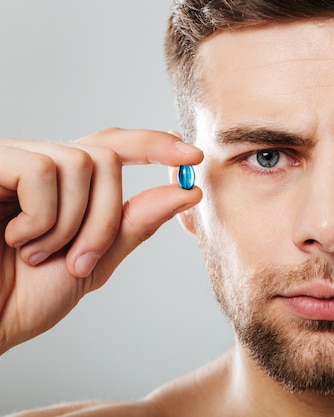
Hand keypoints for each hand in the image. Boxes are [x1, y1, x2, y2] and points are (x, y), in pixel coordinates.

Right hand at [0, 128, 202, 353]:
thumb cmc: (24, 295)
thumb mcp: (93, 261)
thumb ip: (135, 224)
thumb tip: (186, 193)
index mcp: (67, 186)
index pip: (116, 147)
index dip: (155, 145)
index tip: (193, 157)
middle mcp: (42, 165)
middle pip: (107, 155)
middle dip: (106, 216)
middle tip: (81, 261)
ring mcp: (14, 161)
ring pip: (82, 163)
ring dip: (72, 224)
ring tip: (38, 255)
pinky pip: (41, 171)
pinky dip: (42, 218)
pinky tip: (17, 239)